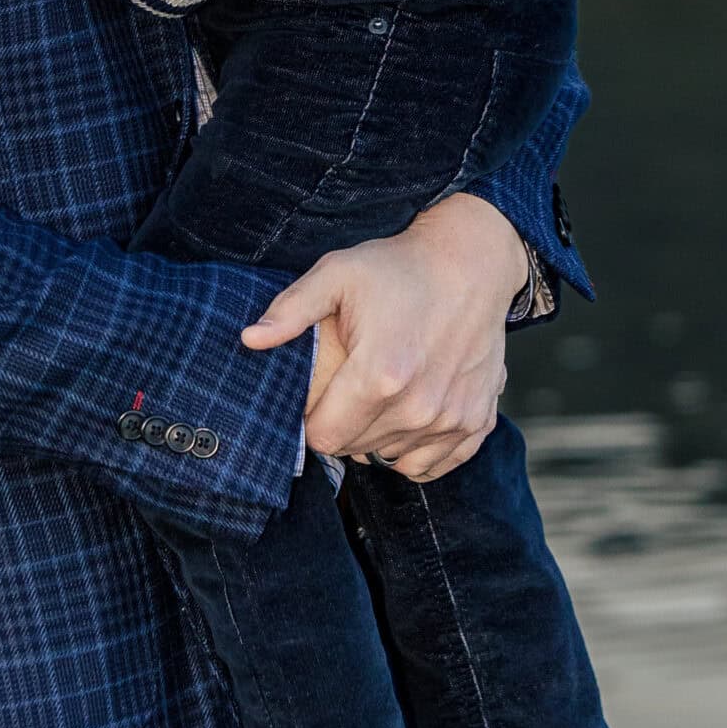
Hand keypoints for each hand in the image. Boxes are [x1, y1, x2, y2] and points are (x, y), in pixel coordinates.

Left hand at [241, 195, 526, 481]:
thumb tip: (249, 340)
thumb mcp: (337, 274)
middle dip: (344, 425)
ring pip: (391, 459)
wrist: (471, 263)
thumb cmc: (399, 267)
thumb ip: (290, 311)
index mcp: (380, 376)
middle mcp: (419, 407)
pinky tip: (406, 415)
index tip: (318, 395)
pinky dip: (414, 449)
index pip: (325, 438)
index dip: (312, 419)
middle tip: (348, 388)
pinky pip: (431, 464)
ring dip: (378, 438)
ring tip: (377, 396)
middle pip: (356, 449)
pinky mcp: (477, 422)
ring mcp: (453, 418)